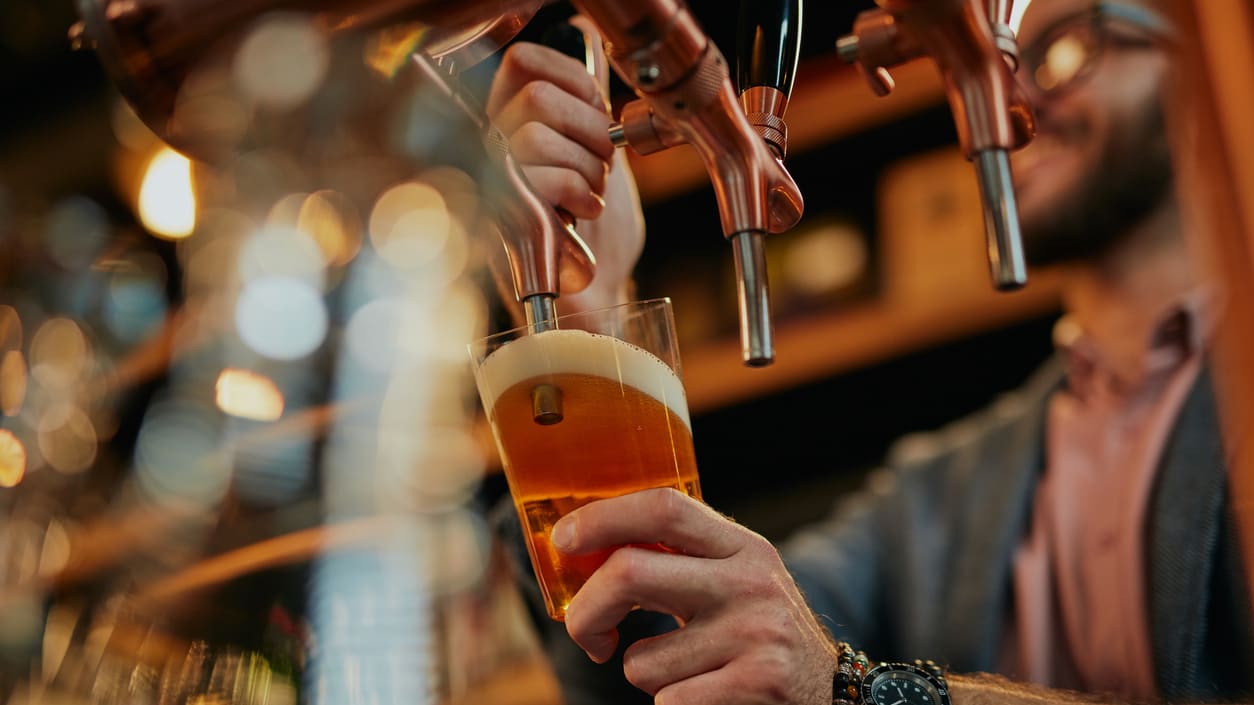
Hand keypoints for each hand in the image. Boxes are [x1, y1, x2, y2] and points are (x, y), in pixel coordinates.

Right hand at [486, 17, 645, 313]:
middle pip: (534, 95)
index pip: (524, 61)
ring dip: (585, 167)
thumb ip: (588, 108)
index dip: (571, 78)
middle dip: (589, 131)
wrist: (596, 297)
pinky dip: (576, 192)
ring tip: (591, 197)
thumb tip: (594, 56)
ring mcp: (488, 184)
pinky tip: (583, 213)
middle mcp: (487, 146)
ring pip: (534, 134)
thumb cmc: (595, 234)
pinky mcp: (498, 221)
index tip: (599, 113)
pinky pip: (535, 177)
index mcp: (509, 122)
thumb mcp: (598, 156)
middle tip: (601, 168)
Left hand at [551, 488, 838, 704]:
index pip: (663, 507)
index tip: (563, 541)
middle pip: (629, 572)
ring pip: (641, 659)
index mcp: (742, 547)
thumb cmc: (762, 635)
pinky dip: (671, 704)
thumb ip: (680, 558)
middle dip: (586, 611)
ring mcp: (755, 633)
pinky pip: (667, 700)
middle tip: (588, 635)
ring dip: (646, 675)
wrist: (834, 693)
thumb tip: (587, 551)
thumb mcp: (736, 579)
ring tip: (688, 673)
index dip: (601, 518)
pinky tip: (708, 696)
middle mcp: (750, 581)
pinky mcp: (757, 684)